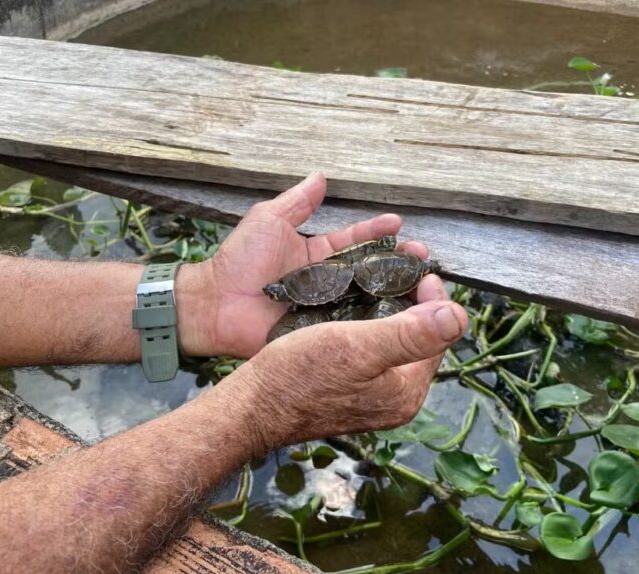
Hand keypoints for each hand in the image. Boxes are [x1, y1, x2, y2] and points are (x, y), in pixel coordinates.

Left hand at [179, 172, 427, 357]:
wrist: (217, 304)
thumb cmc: (239, 261)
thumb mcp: (269, 220)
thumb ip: (297, 202)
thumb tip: (321, 175)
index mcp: (317, 255)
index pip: (355, 240)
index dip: (376, 230)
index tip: (399, 222)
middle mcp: (327, 282)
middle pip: (369, 271)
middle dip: (397, 262)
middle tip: (422, 256)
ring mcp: (326, 309)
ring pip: (367, 300)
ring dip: (394, 292)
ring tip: (421, 285)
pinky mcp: (321, 333)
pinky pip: (351, 328)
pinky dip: (375, 324)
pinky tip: (399, 319)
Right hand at [228, 276, 467, 451]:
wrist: (251, 406)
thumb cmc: (299, 375)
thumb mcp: (358, 346)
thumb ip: (411, 333)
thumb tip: (459, 317)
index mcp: (405, 392)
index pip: (438, 339)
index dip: (435, 301)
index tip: (423, 271)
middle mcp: (393, 400)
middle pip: (417, 342)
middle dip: (414, 304)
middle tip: (402, 269)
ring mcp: (369, 398)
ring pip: (392, 344)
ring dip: (391, 310)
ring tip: (380, 279)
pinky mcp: (346, 391)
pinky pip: (370, 351)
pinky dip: (370, 325)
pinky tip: (355, 306)